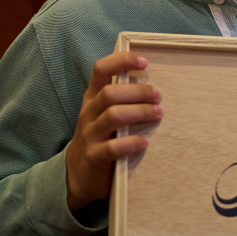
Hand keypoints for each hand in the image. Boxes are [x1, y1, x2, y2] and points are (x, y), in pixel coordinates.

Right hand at [65, 52, 159, 213]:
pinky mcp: (94, 157)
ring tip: (158, 113)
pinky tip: (144, 142)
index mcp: (92, 98)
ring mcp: (89, 135)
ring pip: (113, 116)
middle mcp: (89, 113)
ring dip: (139, 112)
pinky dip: (131, 143)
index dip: (121, 61)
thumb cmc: (100, 137)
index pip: (100, 70)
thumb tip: (154, 83)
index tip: (144, 62)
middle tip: (158, 96)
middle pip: (110, 93)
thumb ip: (120, 98)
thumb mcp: (103, 114)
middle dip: (137, 91)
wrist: (78, 174)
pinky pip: (112, 148)